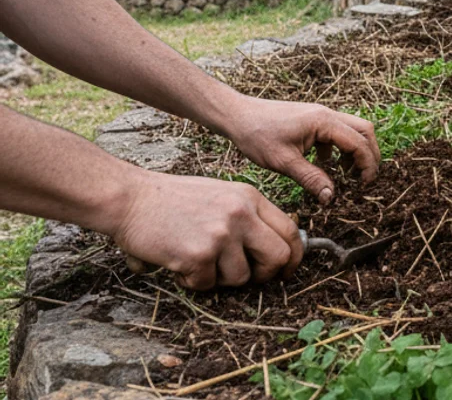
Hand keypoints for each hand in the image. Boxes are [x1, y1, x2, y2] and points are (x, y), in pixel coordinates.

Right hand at [111, 170, 302, 289]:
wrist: (130, 199)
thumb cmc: (172, 199)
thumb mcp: (222, 195)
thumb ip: (249, 216)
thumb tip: (276, 247)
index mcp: (250, 198)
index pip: (290, 231)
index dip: (293, 256)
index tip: (286, 269)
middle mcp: (241, 214)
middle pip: (278, 257)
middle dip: (266, 274)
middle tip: (247, 276)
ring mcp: (221, 235)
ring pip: (241, 278)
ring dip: (220, 278)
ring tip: (198, 261)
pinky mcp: (198, 255)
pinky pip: (207, 285)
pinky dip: (192, 281)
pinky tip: (178, 263)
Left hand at [220, 96, 380, 203]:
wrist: (237, 115)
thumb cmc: (257, 135)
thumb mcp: (284, 162)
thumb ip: (311, 179)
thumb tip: (331, 197)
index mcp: (323, 122)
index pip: (359, 142)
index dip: (367, 164)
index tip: (363, 184)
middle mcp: (326, 114)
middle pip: (364, 130)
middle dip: (370, 155)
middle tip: (364, 178)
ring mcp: (320, 115)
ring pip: (353, 129)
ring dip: (356, 151)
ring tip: (346, 174)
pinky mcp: (313, 119)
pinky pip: (337, 132)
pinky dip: (340, 148)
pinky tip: (324, 164)